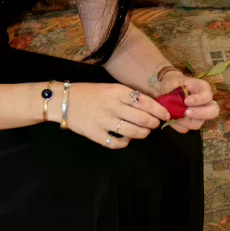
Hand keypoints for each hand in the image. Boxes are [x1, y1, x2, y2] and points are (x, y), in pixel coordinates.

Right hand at [56, 82, 171, 148]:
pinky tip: (126, 139)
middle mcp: (112, 106)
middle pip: (143, 119)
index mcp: (117, 92)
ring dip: (143, 134)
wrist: (64, 101)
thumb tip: (151, 107)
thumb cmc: (89, 93)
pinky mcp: (95, 134)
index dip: (159, 111)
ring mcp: (104, 121)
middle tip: (154, 125)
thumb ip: (128, 97)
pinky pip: (117, 143)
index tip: (165, 115)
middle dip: (153, 124)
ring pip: (133, 132)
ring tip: (144, 132)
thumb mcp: (110, 88)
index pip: (146, 102)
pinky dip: (125, 143)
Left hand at [158, 72, 219, 134]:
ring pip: (198, 124)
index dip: (198, 100)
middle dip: (199, 114)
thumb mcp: (172, 82)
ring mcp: (199, 115)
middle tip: (186, 112)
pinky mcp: (190, 123)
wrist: (166, 90)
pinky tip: (171, 118)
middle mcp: (205, 103)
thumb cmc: (172, 84)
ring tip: (174, 114)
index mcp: (203, 88)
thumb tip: (173, 108)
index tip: (186, 101)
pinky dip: (177, 125)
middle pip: (213, 112)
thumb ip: (173, 92)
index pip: (207, 96)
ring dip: (184, 121)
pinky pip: (185, 129)